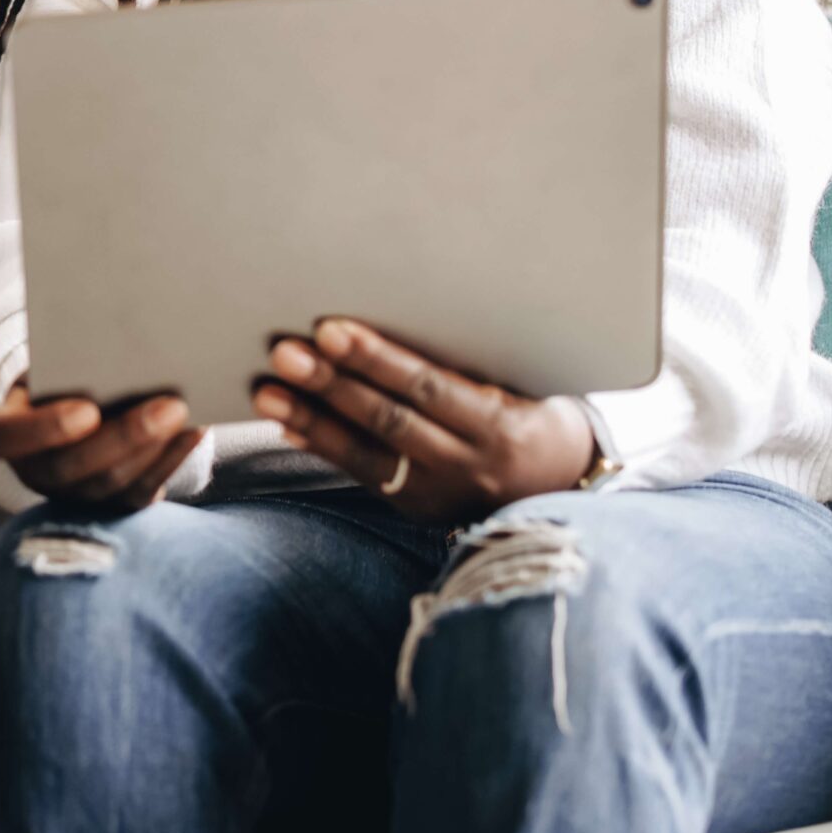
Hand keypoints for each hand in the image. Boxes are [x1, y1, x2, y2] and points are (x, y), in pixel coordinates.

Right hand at [0, 381, 202, 511]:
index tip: (88, 409)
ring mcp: (72, 495)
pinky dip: (171, 461)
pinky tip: (194, 431)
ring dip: (154, 449)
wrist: (67, 402)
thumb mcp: (47, 361)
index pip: (6, 439)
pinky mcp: (110, 506)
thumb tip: (113, 342)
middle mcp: (34, 472)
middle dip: (125, 437)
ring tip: (187, 414)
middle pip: (72, 468)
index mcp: (5, 432)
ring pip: (111, 485)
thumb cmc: (55, 372)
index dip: (46, 429)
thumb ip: (64, 361)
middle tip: (169, 405)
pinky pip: (141, 492)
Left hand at [251, 318, 594, 525]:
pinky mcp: (418, 509)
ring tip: (267, 390)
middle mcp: (468, 464)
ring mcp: (440, 492)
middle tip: (285, 352)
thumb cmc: (533, 409)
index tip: (330, 330)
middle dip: (332, 385)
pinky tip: (288, 423)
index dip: (376, 359)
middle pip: (389, 420)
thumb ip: (461, 363)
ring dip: (312, 420)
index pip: (428, 386)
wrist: (565, 484)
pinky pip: (363, 474)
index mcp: (500, 424)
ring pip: (367, 454)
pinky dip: (323, 446)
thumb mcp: (516, 383)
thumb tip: (384, 323)